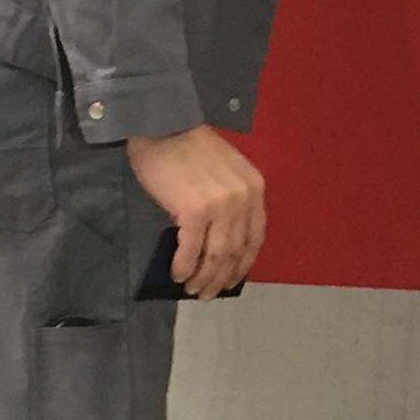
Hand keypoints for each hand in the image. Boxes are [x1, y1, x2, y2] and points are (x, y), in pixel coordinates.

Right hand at [127, 123, 266, 297]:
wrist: (164, 125)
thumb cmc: (189, 147)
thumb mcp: (225, 171)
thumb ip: (231, 200)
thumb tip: (221, 243)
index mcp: (254, 189)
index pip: (255, 237)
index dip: (243, 264)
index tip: (232, 280)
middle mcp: (243, 199)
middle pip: (236, 251)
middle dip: (222, 278)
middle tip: (208, 294)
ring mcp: (220, 205)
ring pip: (216, 255)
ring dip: (204, 278)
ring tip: (193, 289)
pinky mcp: (194, 211)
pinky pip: (191, 249)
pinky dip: (184, 266)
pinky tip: (178, 274)